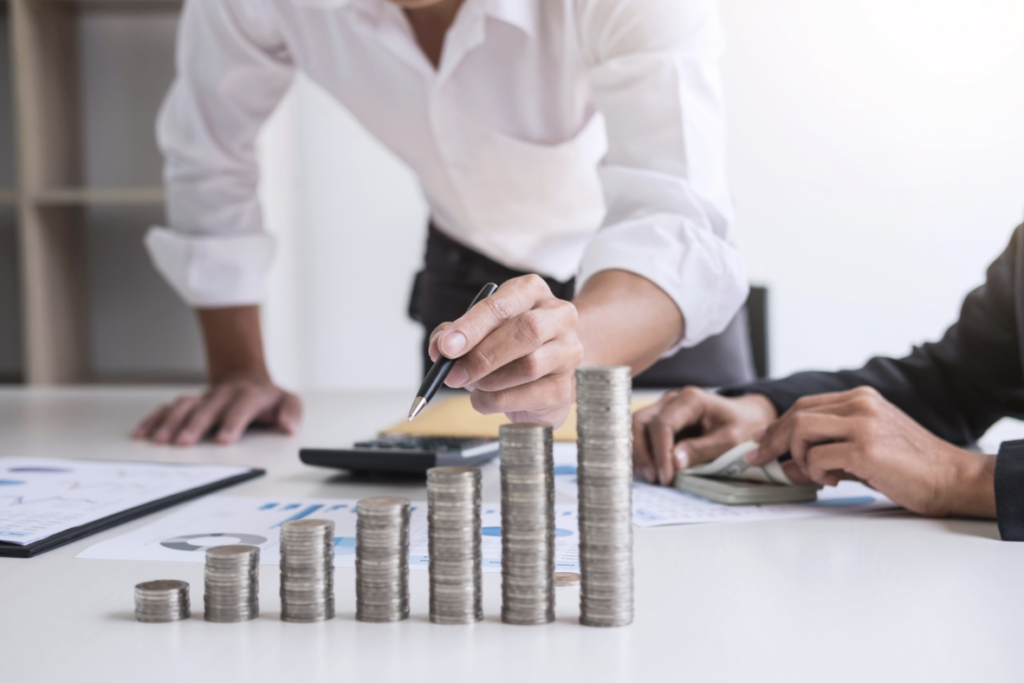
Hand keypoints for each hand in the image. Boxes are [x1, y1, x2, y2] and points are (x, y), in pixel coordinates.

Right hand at [132, 378, 301, 445]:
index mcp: (249, 396)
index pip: (241, 408)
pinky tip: (142, 433)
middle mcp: (223, 395)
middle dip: (195, 425)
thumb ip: (292, 412)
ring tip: (159, 441)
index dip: (232, 423)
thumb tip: (288, 426)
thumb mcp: (287, 401)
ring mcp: (204, 397)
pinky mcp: (189, 402)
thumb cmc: (266, 398)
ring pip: (184, 406)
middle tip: (183, 442)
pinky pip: (168, 408)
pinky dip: (154, 420)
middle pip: (207, 408)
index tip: (223, 440)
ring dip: (171, 422)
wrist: (245, 378)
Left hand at [428, 275, 582, 426]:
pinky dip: (497, 401)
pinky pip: (529, 396)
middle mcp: (558, 316)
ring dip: (489, 381)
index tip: (447, 347)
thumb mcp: (474, 331)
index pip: (502, 306)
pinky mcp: (566, 386)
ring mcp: (568, 351)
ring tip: (473, 384)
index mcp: (531, 291)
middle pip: (525, 331)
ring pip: (529, 366)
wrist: (542, 370)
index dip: (472, 327)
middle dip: (482, 356)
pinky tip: (487, 397)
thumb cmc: (504, 344)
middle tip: (453, 374)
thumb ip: (451, 335)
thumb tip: (440, 348)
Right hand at [632, 387, 777, 485]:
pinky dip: (642, 452)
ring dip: (638, 453)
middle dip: (642, 452)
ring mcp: (664, 408)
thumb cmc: (742, 427)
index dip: (660, 452)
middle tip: (653, 478)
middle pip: (641, 422)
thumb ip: (702, 450)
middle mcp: (672, 400)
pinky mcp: (661, 420)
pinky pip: (643, 434)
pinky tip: (649, 470)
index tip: (665, 477)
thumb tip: (675, 462)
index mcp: (691, 400)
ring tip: (650, 477)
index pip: (663, 424)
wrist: (747, 418)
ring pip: (636, 427)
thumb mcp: (730, 441)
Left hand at [749, 386, 995, 517]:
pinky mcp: (865, 447)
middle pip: (796, 414)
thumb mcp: (863, 452)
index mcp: (861, 399)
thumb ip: (825, 454)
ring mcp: (863, 423)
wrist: (954, 478)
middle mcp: (860, 404)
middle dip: (771, 440)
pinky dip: (813, 472)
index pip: (804, 405)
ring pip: (800, 431)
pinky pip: (816, 456)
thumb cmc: (912, 467)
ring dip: (795, 457)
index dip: (777, 425)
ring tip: (814, 474)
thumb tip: (785, 466)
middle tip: (758, 461)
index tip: (760, 442)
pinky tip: (832, 481)